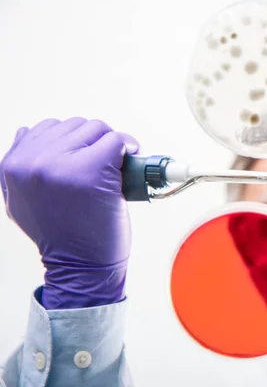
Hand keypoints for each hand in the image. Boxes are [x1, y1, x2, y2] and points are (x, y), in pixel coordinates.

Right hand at [0, 118, 138, 308]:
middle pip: (76, 125)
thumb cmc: (61, 235)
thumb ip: (24, 166)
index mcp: (12, 165)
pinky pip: (115, 141)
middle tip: (106, 165)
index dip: (75, 142)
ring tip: (115, 168)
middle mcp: (32, 162)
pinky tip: (130, 164)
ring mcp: (61, 164)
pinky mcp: (90, 169)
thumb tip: (28, 131)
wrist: (79, 265)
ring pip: (97, 129)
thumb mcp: (21, 199)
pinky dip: (128, 148)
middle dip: (95, 142)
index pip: (48, 128)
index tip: (90, 156)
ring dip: (112, 145)